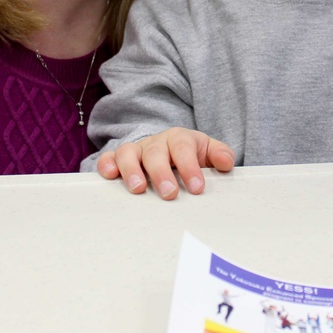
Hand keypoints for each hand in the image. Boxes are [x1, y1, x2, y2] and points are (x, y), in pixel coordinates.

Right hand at [96, 128, 234, 199]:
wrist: (170, 149)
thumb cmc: (189, 155)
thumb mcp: (207, 151)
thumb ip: (219, 155)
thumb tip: (226, 163)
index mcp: (179, 139)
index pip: (184, 148)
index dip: (190, 167)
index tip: (196, 188)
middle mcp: (156, 142)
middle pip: (156, 152)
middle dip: (162, 173)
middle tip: (169, 193)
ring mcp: (136, 150)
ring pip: (128, 153)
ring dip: (132, 170)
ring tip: (138, 189)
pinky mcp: (119, 159)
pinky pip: (108, 158)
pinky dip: (107, 165)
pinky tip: (109, 175)